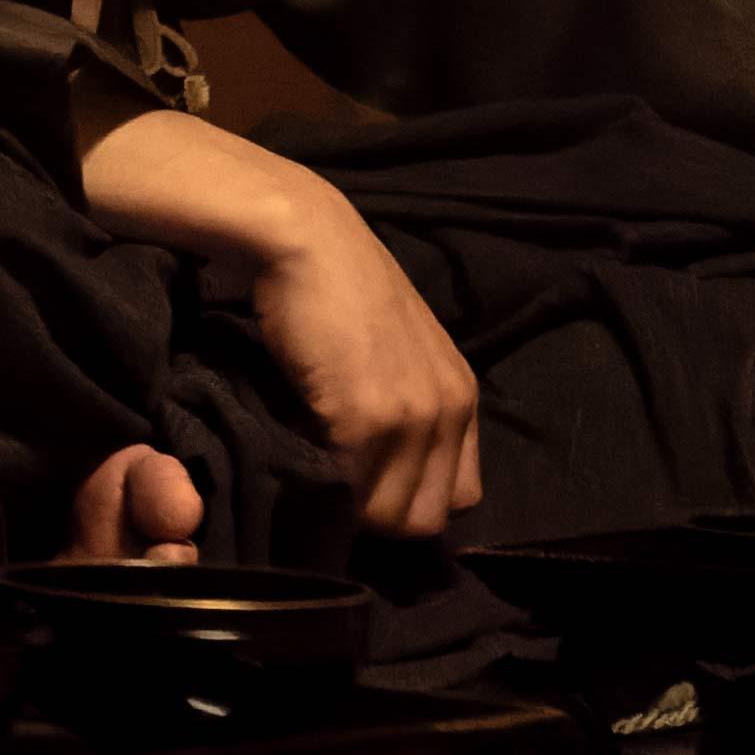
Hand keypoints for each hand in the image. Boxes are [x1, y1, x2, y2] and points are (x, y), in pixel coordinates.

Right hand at [78, 108, 479, 536]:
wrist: (302, 238)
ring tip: (308, 477)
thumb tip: (371, 465)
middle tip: (328, 490)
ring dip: (346, 509)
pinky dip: (321, 488)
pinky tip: (292, 460)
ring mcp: (412, 418)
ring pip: (388, 515)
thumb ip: (399, 403)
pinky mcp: (366, 418)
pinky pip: (351, 490)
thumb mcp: (392, 349)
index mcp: (461, 397)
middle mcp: (449, 412)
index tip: (361, 487)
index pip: (458, 497)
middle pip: (424, 517)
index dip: (408, 500)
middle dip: (376, 515)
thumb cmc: (333, 285)